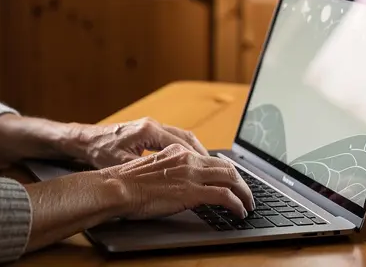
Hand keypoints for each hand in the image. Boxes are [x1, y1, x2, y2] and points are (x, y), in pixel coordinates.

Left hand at [66, 117, 208, 168]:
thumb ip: (145, 171)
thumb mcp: (122, 164)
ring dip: (196, 152)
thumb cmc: (99, 151)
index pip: (182, 144)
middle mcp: (153, 125)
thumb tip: (166, 183)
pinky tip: (189, 162)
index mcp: (148, 131)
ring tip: (208, 168)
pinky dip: (185, 149)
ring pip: (182, 137)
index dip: (198, 159)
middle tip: (217, 171)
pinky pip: (174, 139)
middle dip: (203, 155)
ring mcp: (151, 126)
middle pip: (187, 138)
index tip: (211, 172)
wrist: (84, 140)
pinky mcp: (148, 131)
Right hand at [99, 144, 254, 219]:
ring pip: (231, 178)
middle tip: (245, 194)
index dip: (225, 170)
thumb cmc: (125, 183)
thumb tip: (175, 182)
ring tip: (248, 205)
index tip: (231, 181)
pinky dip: (237, 204)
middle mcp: (187, 159)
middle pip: (226, 166)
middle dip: (240, 181)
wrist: (117, 187)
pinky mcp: (192, 191)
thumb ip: (167, 170)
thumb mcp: (150, 169)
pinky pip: (225, 196)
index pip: (210, 158)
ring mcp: (191, 174)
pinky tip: (239, 212)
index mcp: (176, 152)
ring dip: (244, 193)